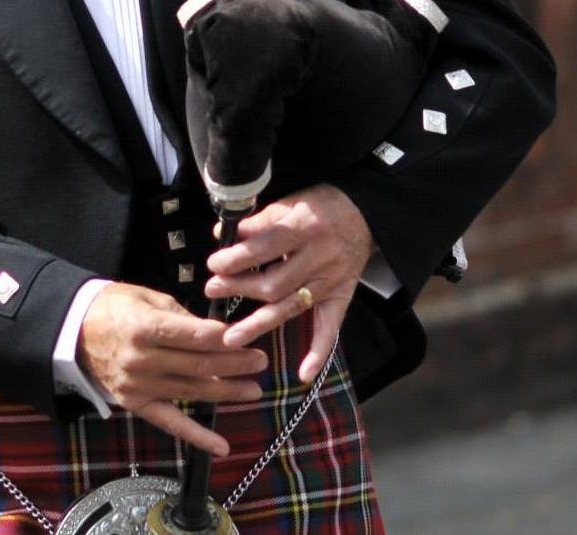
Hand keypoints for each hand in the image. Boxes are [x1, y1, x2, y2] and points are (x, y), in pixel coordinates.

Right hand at [77, 282, 268, 455]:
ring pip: (191, 392)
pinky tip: (220, 446)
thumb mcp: (147, 297)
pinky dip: (196, 436)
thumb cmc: (113, 306)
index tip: (248, 338)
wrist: (74, 330)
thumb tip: (213, 331)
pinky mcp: (136, 404)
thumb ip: (180, 315)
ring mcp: (139, 386)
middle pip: (198, 366)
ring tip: (253, 390)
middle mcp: (143, 360)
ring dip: (225, 393)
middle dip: (234, 365)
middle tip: (260, 361)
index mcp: (146, 328)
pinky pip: (169, 422)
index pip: (195, 337)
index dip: (225, 340)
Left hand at [204, 185, 374, 383]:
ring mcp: (330, 281)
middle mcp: (319, 256)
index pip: (265, 247)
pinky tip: (303, 374)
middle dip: (240, 288)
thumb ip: (258, 221)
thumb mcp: (290, 201)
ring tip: (230, 337)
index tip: (214, 263)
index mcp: (305, 227)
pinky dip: (318, 352)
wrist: (364, 212)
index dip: (237, 258)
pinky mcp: (341, 296)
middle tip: (212, 289)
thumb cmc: (320, 204)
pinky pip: (330, 327)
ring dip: (259, 323)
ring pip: (291, 307)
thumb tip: (223, 236)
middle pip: (274, 283)